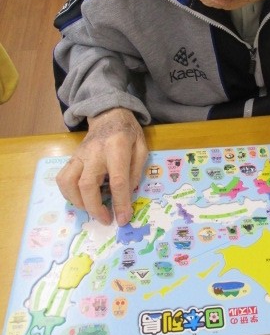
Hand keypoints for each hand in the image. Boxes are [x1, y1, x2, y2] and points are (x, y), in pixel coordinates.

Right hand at [56, 108, 147, 225]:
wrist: (108, 114)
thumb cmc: (128, 132)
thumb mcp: (142, 147)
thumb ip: (136, 171)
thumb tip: (127, 195)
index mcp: (117, 147)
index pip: (117, 180)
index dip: (120, 202)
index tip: (123, 219)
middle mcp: (95, 152)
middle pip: (87, 185)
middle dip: (95, 208)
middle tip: (106, 220)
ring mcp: (79, 154)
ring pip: (69, 183)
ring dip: (78, 203)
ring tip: (92, 210)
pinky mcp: (72, 158)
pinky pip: (62, 179)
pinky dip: (68, 194)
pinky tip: (80, 199)